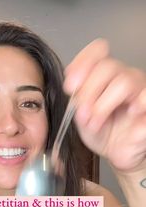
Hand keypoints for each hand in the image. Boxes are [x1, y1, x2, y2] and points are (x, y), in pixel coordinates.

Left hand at [64, 39, 145, 173]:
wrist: (116, 153)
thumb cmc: (102, 132)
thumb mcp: (82, 115)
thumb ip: (78, 99)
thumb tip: (74, 87)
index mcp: (106, 76)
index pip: (98, 51)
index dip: (82, 63)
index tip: (70, 86)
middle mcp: (125, 77)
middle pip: (107, 67)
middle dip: (88, 91)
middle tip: (82, 114)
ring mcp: (140, 90)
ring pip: (124, 81)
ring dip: (103, 105)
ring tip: (95, 124)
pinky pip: (145, 97)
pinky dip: (137, 104)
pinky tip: (130, 114)